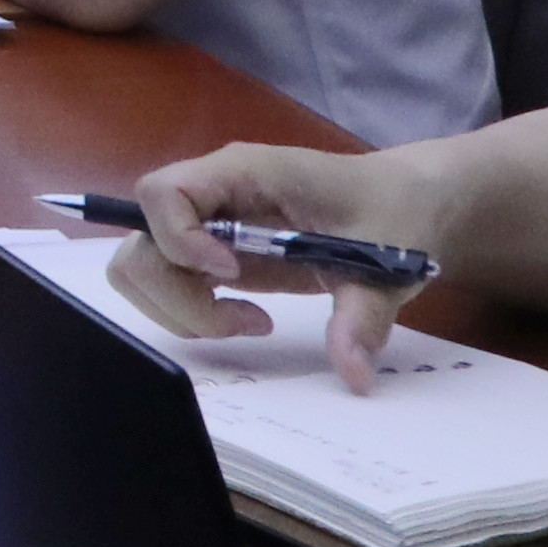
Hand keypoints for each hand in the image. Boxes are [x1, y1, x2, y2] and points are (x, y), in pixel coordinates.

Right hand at [117, 140, 443, 380]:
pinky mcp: (211, 250)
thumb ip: (361, 318)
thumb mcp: (386, 268)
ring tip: (243, 321)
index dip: (180, 239)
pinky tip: (245, 317)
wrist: (406, 204)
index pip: (162, 191)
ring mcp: (206, 222)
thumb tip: (352, 375)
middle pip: (141, 239)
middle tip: (238, 319)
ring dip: (179, 307)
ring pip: (142, 264)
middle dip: (176, 294)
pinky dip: (189, 310)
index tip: (233, 274)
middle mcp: (212, 192)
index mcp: (245, 171)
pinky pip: (166, 279)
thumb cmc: (394, 215)